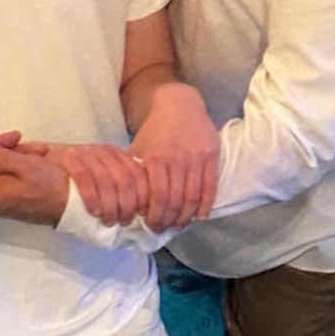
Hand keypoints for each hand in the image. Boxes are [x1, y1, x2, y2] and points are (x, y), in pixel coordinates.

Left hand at [0, 132, 67, 225]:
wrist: (72, 207)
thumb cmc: (51, 186)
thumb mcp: (26, 166)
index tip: (17, 136)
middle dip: (11, 152)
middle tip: (36, 147)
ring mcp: (1, 205)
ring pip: (1, 172)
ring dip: (19, 159)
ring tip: (42, 153)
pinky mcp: (11, 205)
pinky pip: (9, 182)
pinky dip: (21, 170)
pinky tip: (38, 164)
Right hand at [50, 143, 148, 226]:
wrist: (44, 168)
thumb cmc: (79, 181)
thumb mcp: (105, 178)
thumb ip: (121, 188)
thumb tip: (142, 212)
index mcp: (118, 156)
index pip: (139, 174)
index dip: (144, 196)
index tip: (143, 214)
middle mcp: (105, 152)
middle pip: (125, 180)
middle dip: (128, 205)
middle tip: (124, 222)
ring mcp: (86, 153)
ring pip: (107, 181)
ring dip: (111, 205)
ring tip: (110, 221)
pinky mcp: (68, 158)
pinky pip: (84, 178)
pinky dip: (91, 197)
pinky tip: (94, 212)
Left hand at [130, 83, 218, 230]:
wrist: (180, 106)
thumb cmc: (155, 131)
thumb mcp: (139, 148)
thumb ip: (132, 173)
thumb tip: (122, 200)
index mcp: (156, 158)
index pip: (157, 197)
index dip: (154, 215)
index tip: (150, 225)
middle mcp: (177, 159)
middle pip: (175, 201)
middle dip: (168, 220)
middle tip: (163, 229)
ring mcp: (196, 158)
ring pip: (192, 197)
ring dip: (185, 217)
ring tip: (179, 226)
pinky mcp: (211, 156)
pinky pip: (210, 187)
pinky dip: (206, 205)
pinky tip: (200, 217)